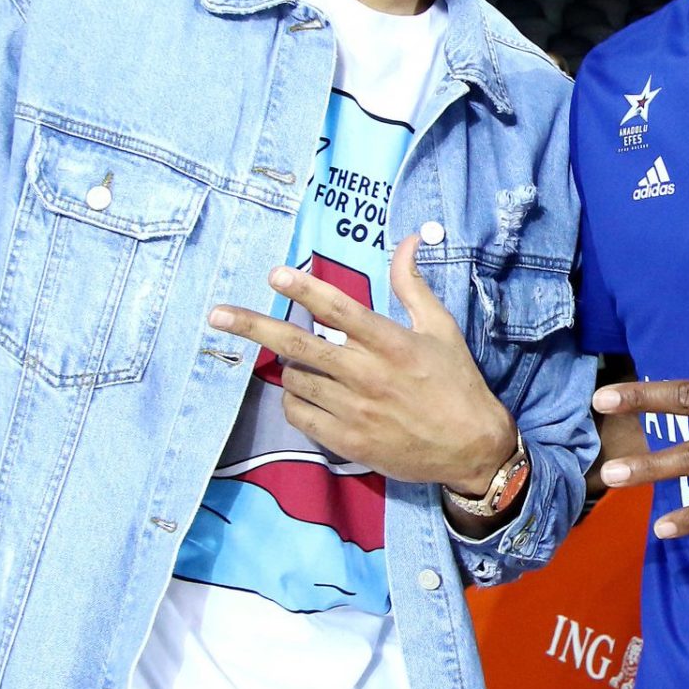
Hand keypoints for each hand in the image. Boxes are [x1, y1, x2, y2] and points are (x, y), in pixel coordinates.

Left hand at [210, 235, 517, 493]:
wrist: (471, 448)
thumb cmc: (456, 383)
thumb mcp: (440, 328)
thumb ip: (412, 285)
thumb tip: (406, 240)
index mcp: (390, 342)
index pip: (338, 309)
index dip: (304, 289)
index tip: (274, 274)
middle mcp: (366, 374)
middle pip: (297, 345)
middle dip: (252, 326)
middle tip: (216, 314)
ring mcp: (353, 410)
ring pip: (294, 380)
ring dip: (291, 367)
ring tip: (309, 365)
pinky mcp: (346, 440)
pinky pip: (299, 414)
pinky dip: (294, 400)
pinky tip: (307, 394)